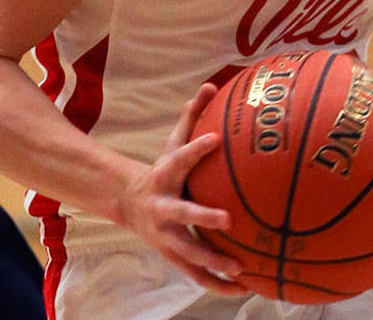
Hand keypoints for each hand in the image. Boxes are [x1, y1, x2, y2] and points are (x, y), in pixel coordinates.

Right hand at [117, 83, 246, 295]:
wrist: (129, 203)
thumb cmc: (163, 169)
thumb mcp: (171, 143)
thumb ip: (192, 117)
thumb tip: (211, 85)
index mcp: (165, 175)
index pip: (181, 158)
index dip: (196, 148)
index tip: (215, 139)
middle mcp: (163, 207)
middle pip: (183, 214)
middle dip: (203, 218)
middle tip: (229, 220)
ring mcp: (166, 235)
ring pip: (188, 252)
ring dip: (213, 261)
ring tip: (240, 268)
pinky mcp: (172, 254)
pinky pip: (195, 274)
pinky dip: (216, 283)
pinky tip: (243, 288)